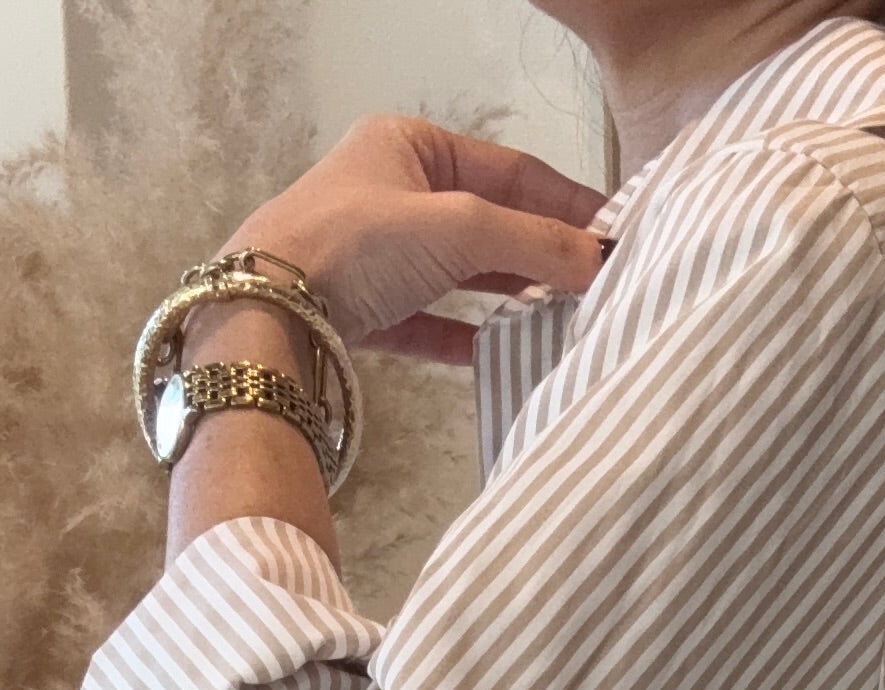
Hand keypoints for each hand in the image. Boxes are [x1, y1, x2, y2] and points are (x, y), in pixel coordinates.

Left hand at [219, 115, 607, 367]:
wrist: (268, 310)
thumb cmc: (358, 243)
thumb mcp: (458, 228)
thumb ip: (535, 242)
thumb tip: (602, 261)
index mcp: (411, 144)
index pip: (511, 169)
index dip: (567, 202)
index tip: (616, 235)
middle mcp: (393, 190)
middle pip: (490, 221)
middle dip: (544, 250)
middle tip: (600, 282)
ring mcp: (377, 253)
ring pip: (462, 271)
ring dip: (512, 291)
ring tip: (566, 315)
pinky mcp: (365, 309)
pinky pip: (431, 319)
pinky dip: (469, 333)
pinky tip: (504, 349)